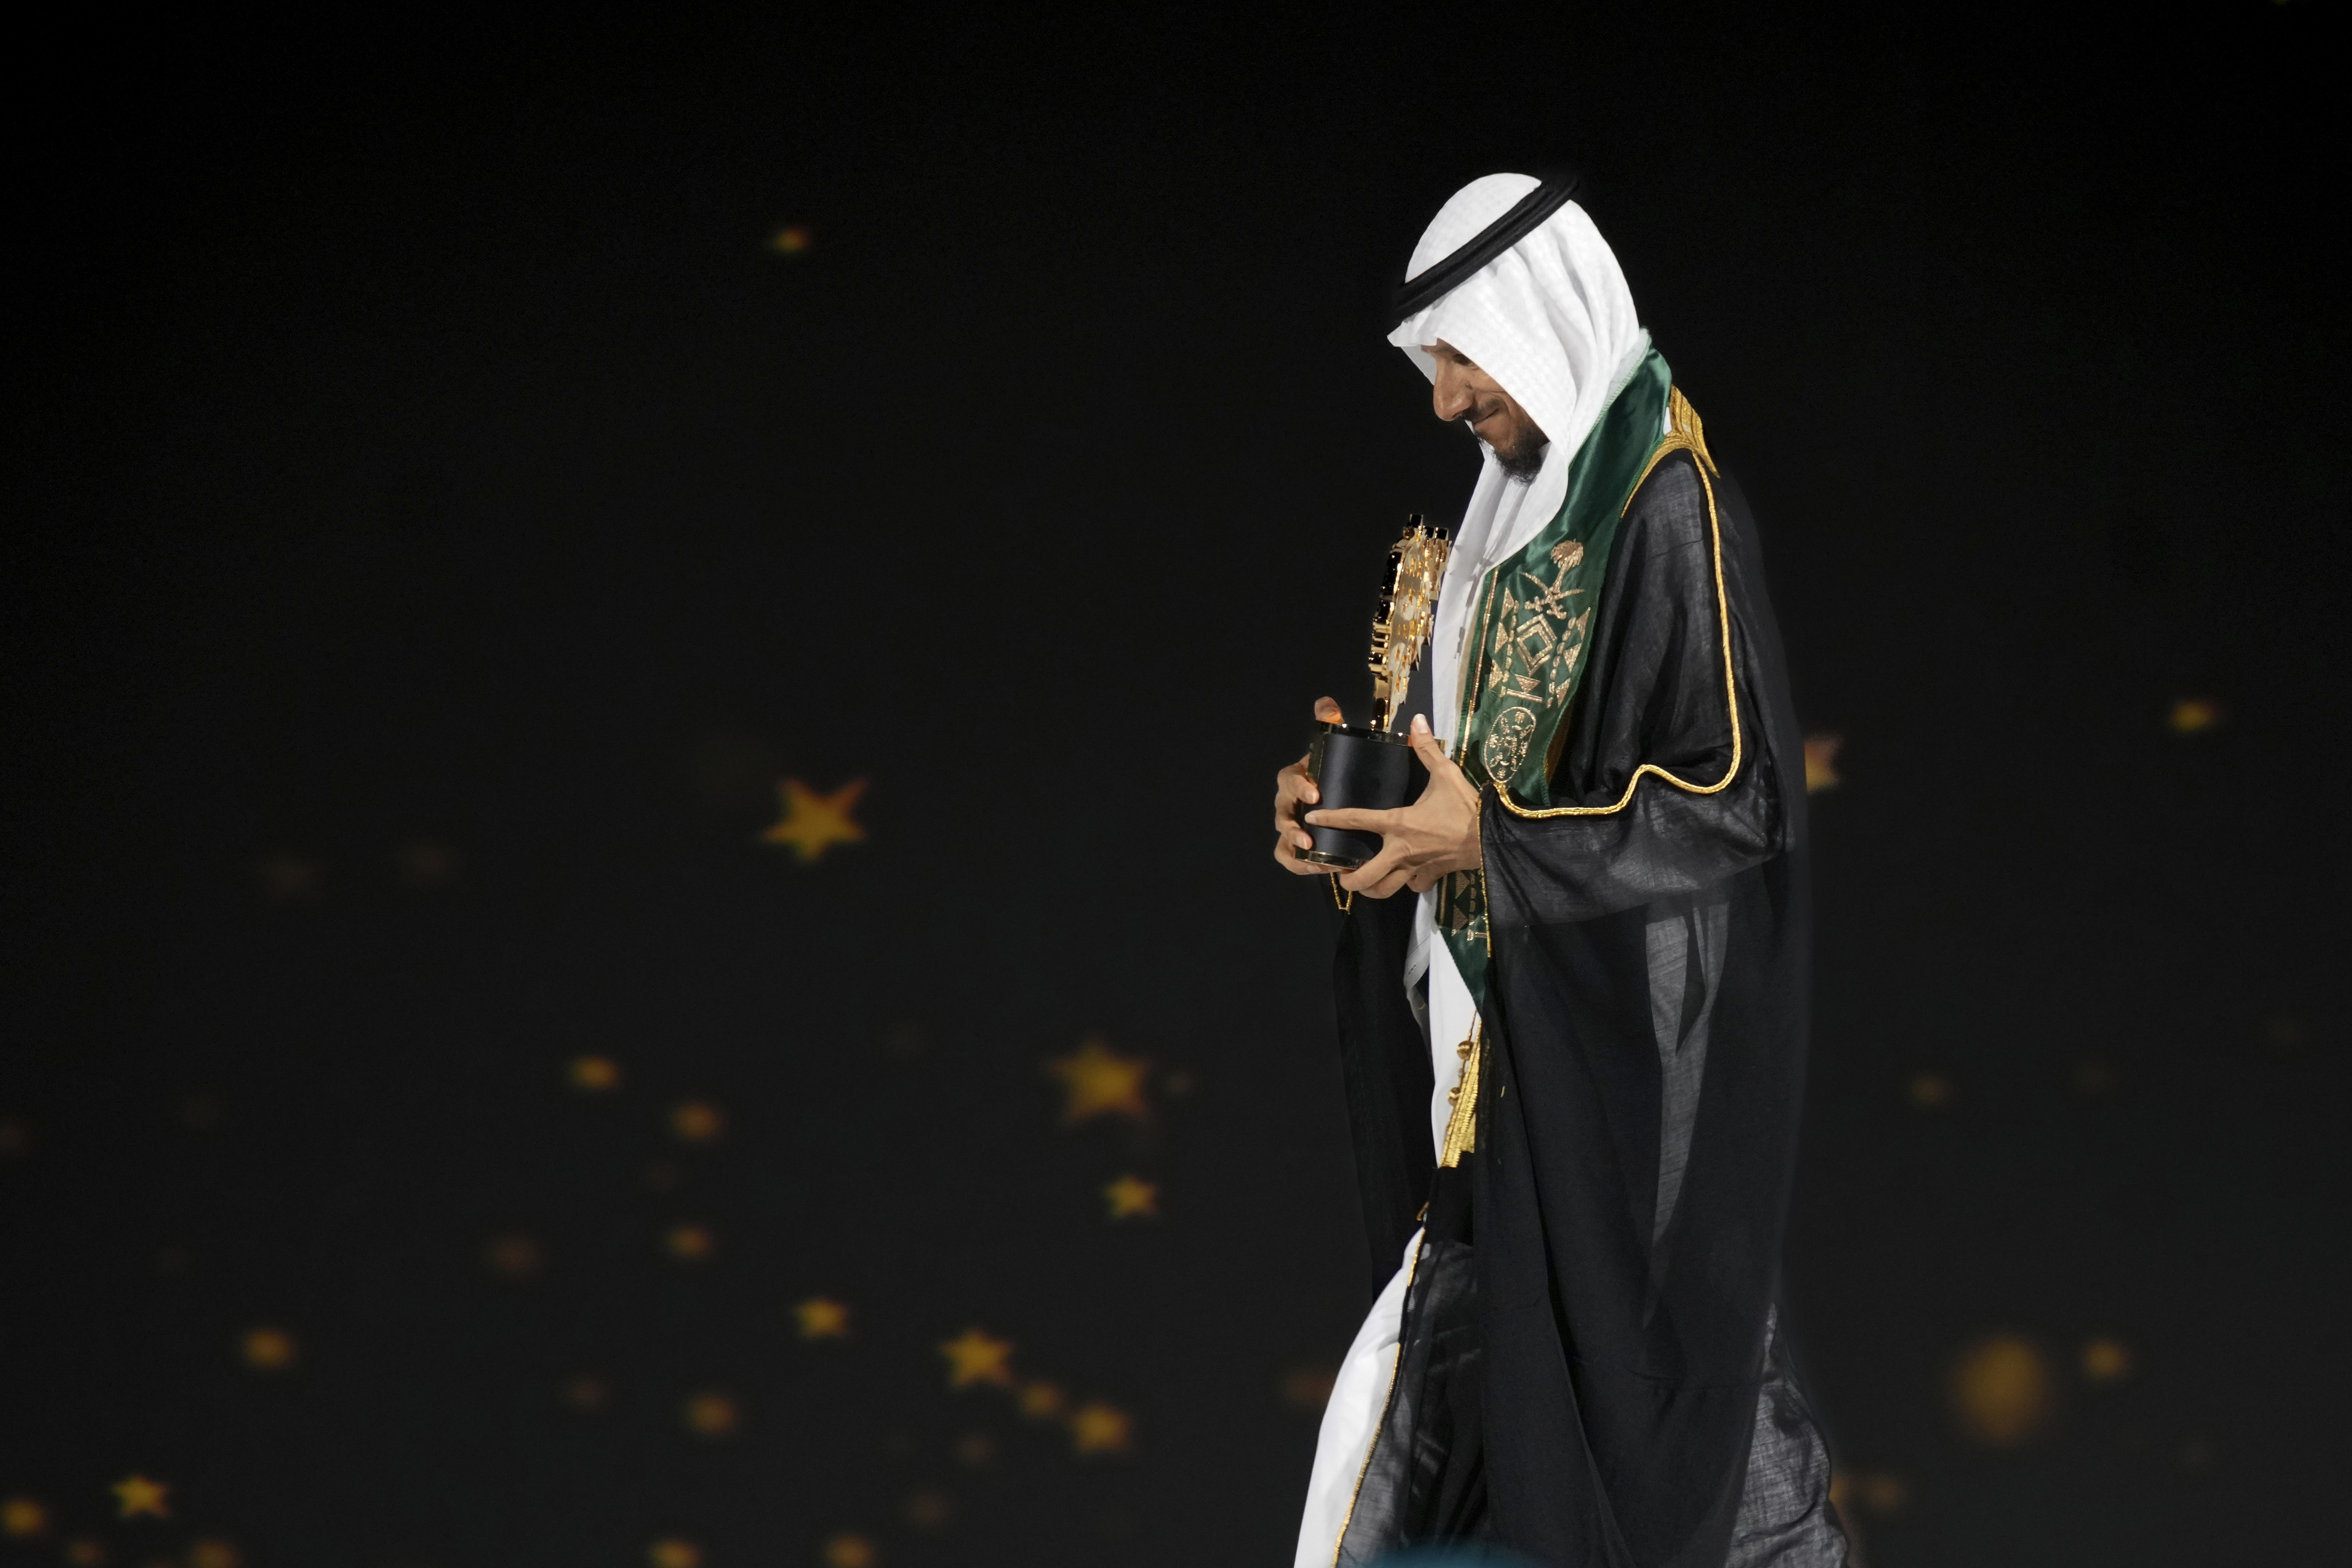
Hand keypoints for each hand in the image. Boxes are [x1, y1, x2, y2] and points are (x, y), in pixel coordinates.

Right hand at [1271, 696, 1345, 875]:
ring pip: (1282, 841)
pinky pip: (1290, 860)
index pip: (1289, 779)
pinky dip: (1302, 867)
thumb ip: (1330, 723)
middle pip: (1281, 815)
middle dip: (1291, 828)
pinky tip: (1323, 869)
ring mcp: (1292, 826)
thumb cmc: (1339, 770)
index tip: (1315, 793)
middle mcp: (1290, 803)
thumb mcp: (1337, 746)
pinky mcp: (1299, 847)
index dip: (1299, 786)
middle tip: (1308, 839)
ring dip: (1294, 851)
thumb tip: (1326, 704)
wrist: (1347, 795)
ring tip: (1314, 858)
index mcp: (1298, 778)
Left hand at [1306, 714, 1481, 899]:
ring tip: (1364, 883)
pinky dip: (1407, 884)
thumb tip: (1417, 720)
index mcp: (1397, 823)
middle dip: (1347, 878)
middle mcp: (1400, 850)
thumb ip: (1426, 749)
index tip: (1312, 818)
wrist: (1494, 837)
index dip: (1331, 818)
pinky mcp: (1431, 877)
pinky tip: (1406, 876)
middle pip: (1364, 876)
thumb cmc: (1466, 805)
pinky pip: (1413, 887)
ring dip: (1371, 889)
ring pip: (1384, 890)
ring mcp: (1415, 868)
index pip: (1356, 819)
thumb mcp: (1446, 773)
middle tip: (1340, 872)